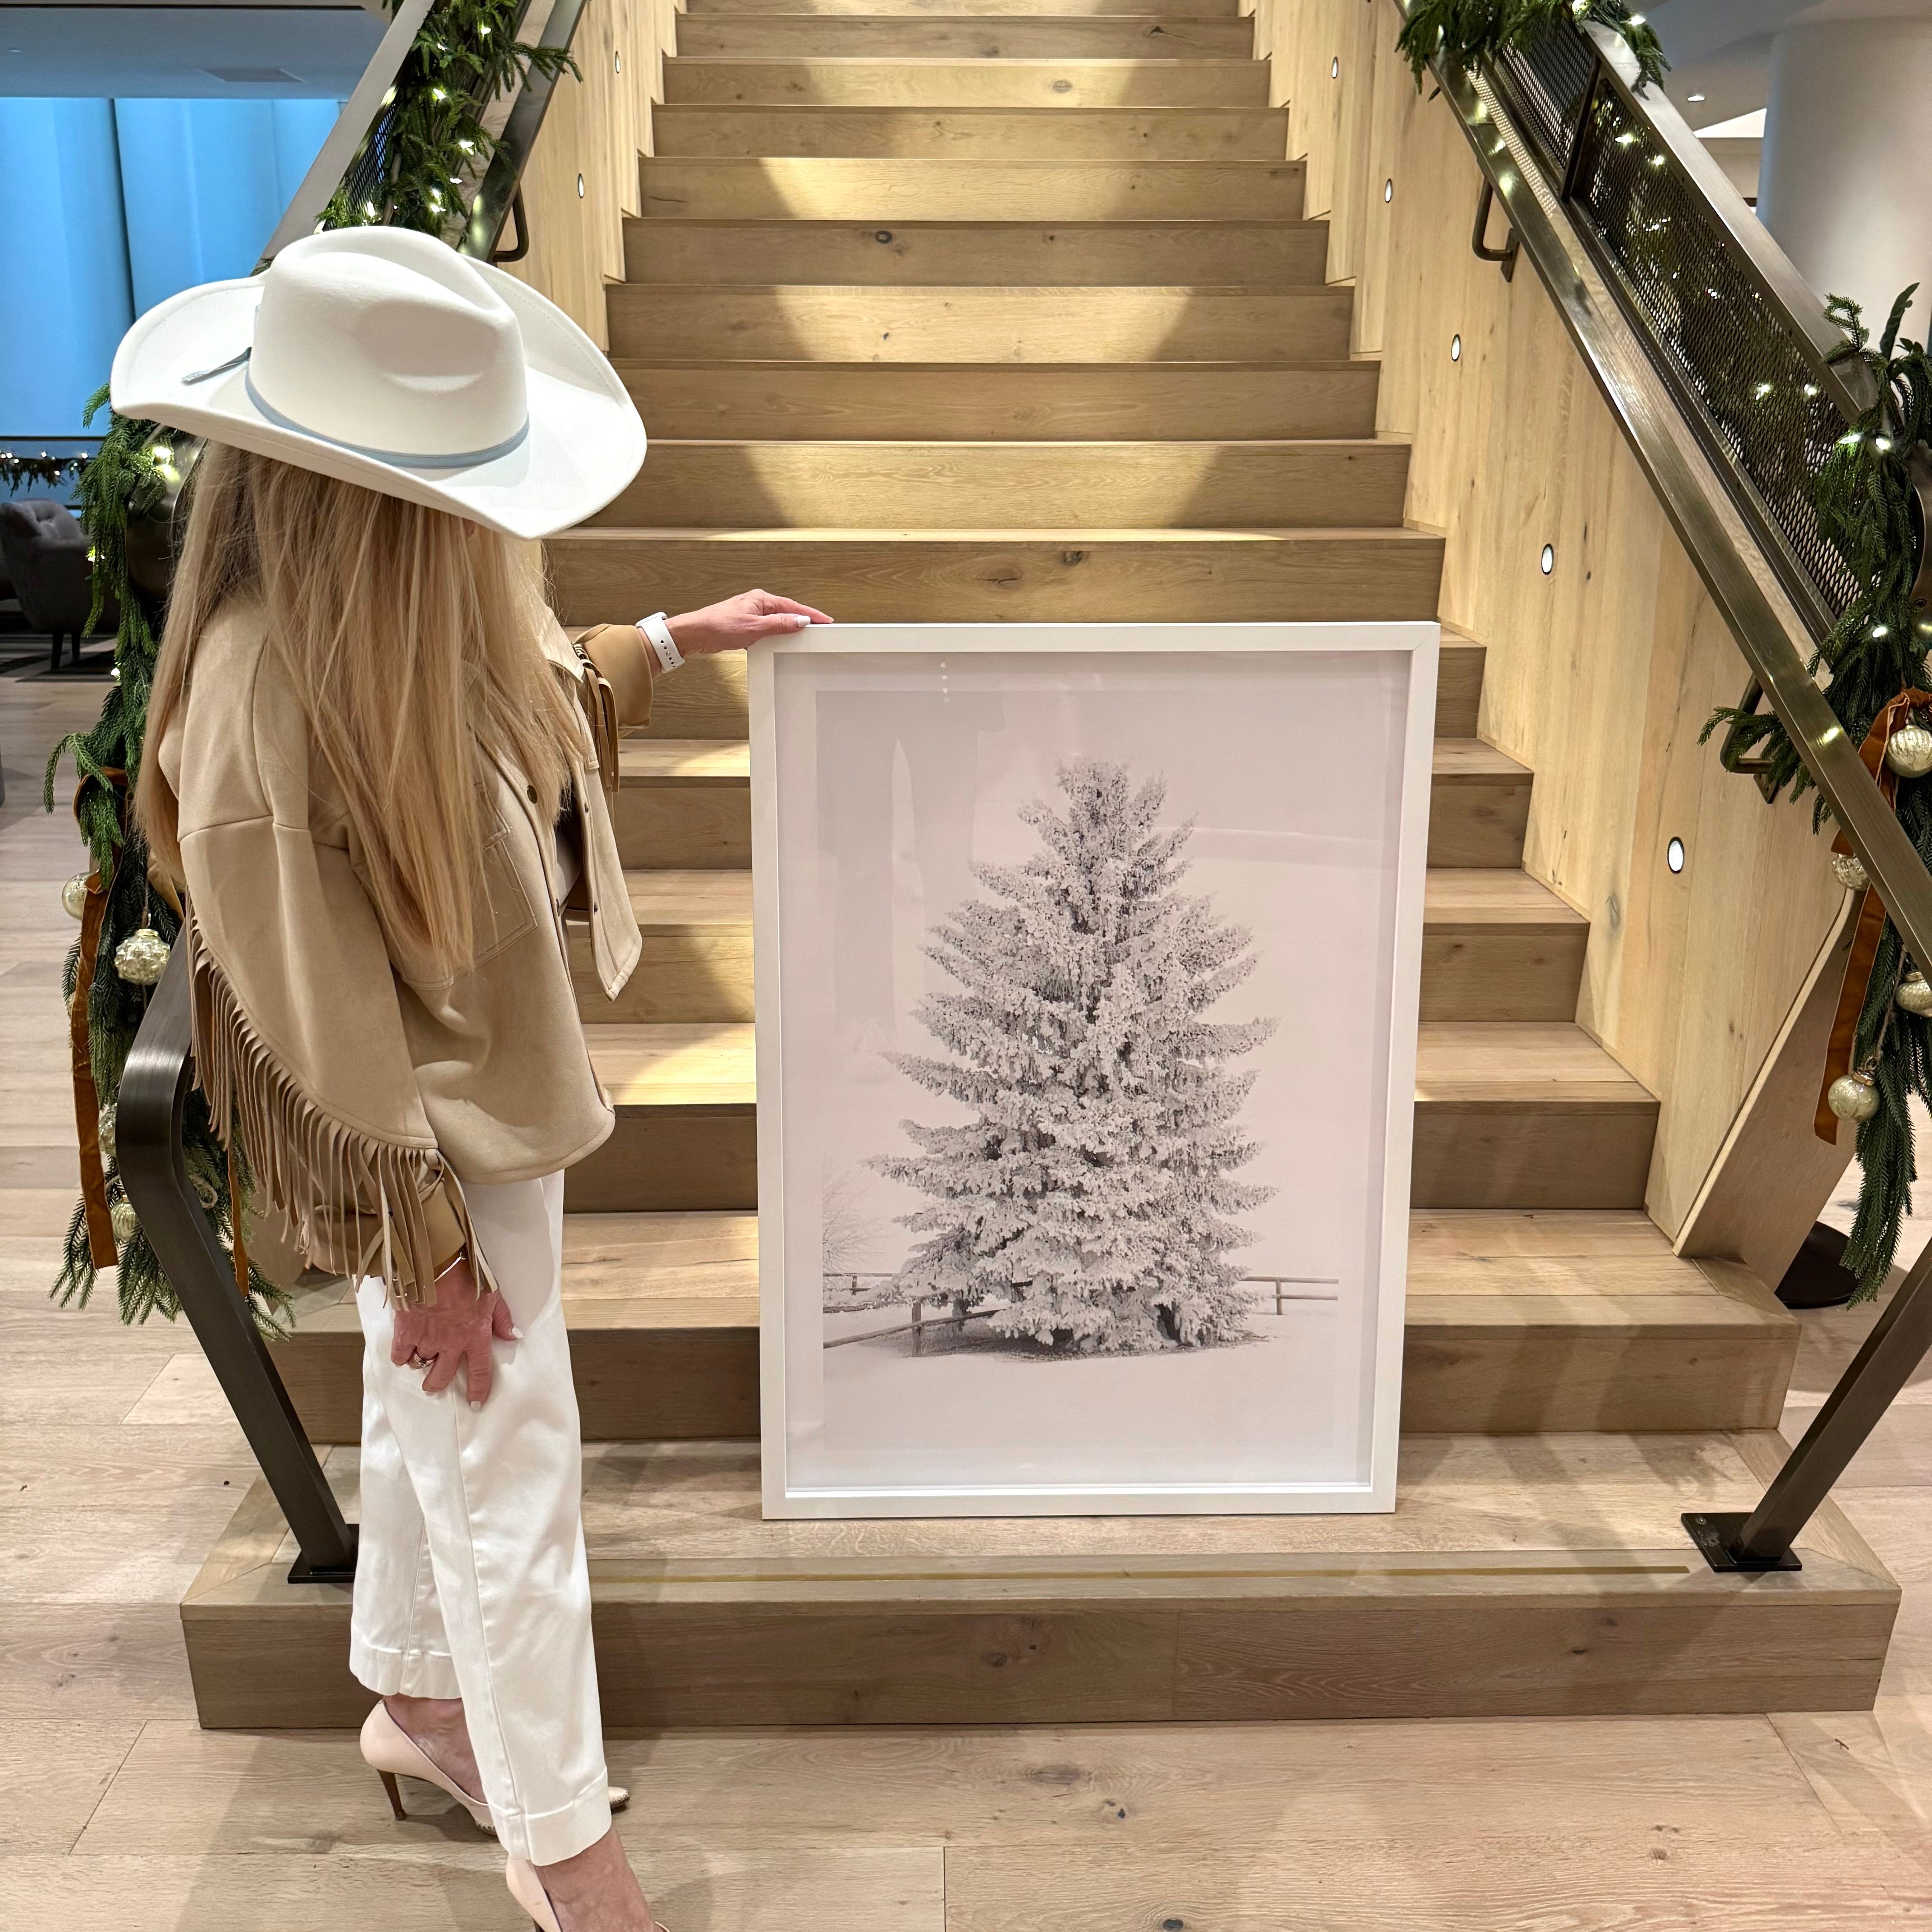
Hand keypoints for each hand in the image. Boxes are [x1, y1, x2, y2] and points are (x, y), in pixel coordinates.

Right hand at [390, 1256, 516, 1406]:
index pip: (479, 1372)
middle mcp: (450, 1344)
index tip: (475, 1403)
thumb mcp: (493, 1294)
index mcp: (474, 1336)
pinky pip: (400, 1355)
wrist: (436, 1263)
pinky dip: (401, 1355)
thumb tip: (513, 1335)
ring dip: (421, 1365)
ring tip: (421, 1360)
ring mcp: (426, 1340)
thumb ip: (502, 1318)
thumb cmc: (466, 1275)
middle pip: (443, 1376)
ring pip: (421, 1365)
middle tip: (435, 1384)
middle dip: (438, 1384)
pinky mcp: (405, 1332)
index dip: (478, 1390)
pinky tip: (404, 1350)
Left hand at [665, 590, 831, 656]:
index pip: (793, 606)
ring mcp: (750, 615)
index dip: (811, 614)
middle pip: (787, 612)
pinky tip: (779, 643)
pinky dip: (776, 635)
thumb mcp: (754, 627)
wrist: (694, 634)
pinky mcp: (745, 626)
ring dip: (789, 628)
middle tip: (819, 629)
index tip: (825, 621)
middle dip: (804, 620)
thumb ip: (779, 624)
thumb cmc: (718, 626)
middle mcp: (756, 604)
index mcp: (761, 599)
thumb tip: (800, 620)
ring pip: (777, 621)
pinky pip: (767, 629)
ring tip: (804, 637)